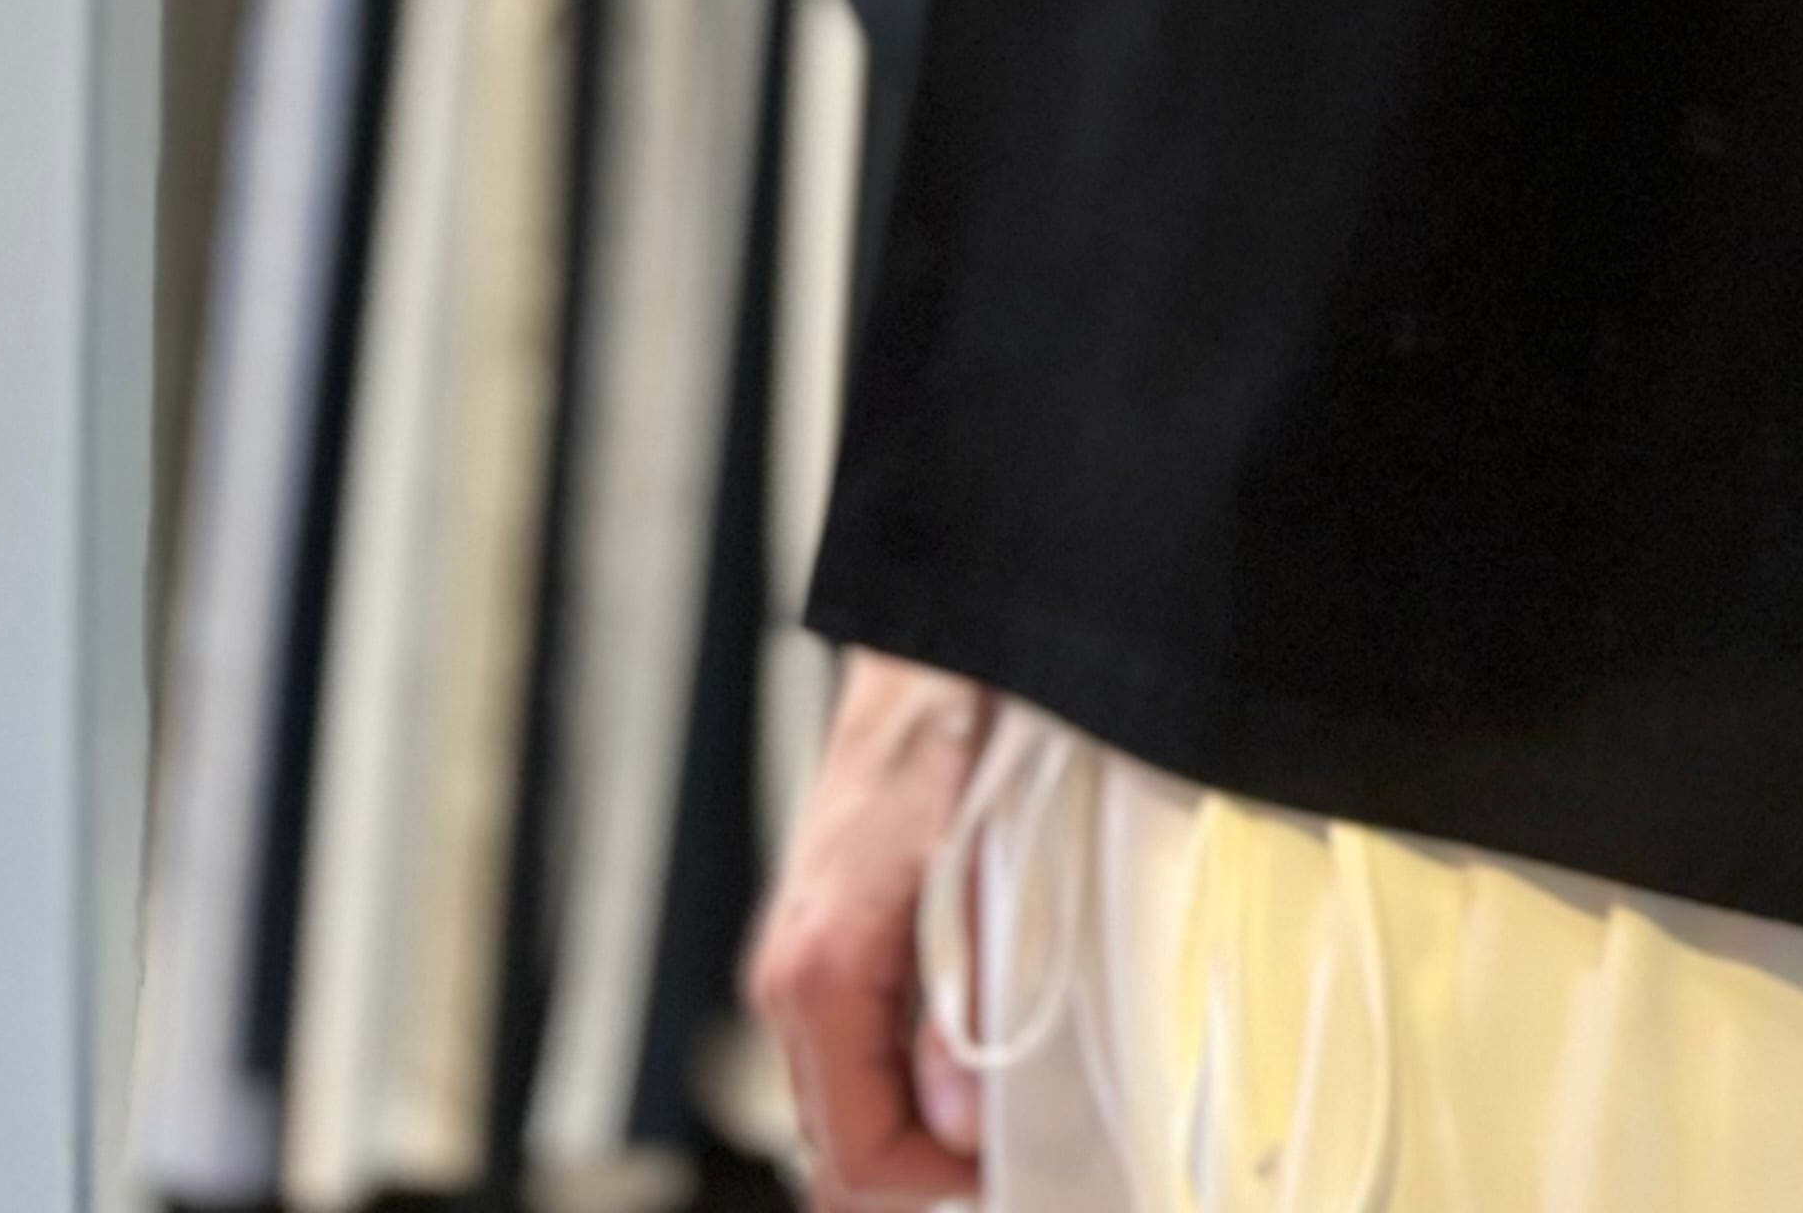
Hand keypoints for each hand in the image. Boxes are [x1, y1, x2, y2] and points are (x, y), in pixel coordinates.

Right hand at [752, 654, 995, 1208]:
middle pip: (836, 1148)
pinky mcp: (817, 938)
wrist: (933, 643)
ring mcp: (795, 961)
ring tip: (998, 1097)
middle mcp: (788, 983)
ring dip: (910, 1122)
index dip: (935, 1186)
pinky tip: (960, 1046)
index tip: (1014, 1164)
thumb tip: (958, 1122)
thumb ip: (965, 1004)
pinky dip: (896, 1074)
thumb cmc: (959, 736)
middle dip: (920, 1166)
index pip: (857, 1161)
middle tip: (1012, 1144)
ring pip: (839, 1105)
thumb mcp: (980, 871)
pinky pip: (847, 1052)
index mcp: (820, 979)